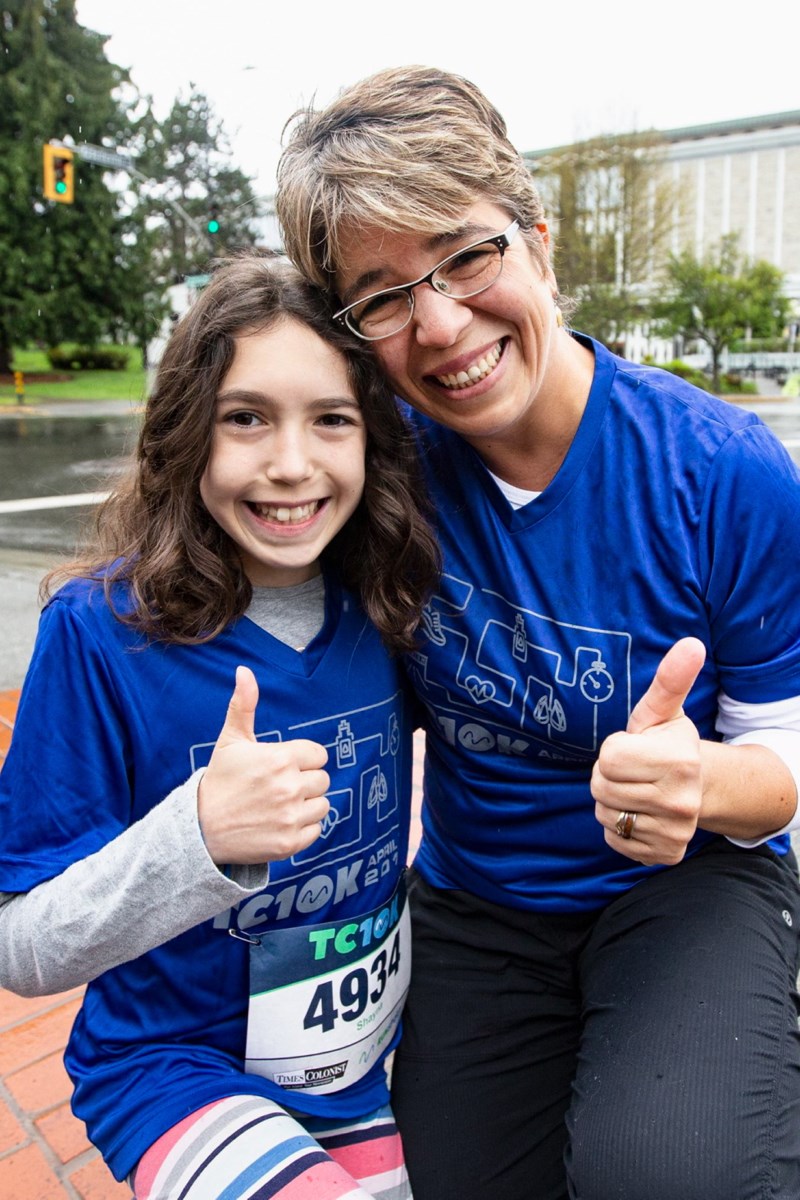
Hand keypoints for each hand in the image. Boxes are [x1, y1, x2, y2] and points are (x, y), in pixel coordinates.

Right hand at [197, 666, 329, 865]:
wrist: (200, 828)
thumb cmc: (220, 781)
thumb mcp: (231, 740)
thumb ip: (244, 705)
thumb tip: (244, 670)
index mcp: (280, 758)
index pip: (318, 755)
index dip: (302, 760)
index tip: (283, 766)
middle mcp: (289, 787)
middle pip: (323, 780)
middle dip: (304, 782)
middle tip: (278, 787)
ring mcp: (290, 817)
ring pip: (323, 805)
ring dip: (306, 805)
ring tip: (279, 805)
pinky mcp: (290, 843)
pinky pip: (316, 830)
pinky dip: (303, 828)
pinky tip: (280, 823)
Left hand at [591, 638, 705, 864]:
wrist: (699, 787)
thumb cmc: (669, 743)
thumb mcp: (664, 710)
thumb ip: (671, 679)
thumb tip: (691, 644)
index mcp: (680, 761)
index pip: (608, 758)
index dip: (614, 750)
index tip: (634, 748)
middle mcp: (681, 801)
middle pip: (601, 787)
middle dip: (608, 776)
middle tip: (633, 771)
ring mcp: (675, 831)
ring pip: (605, 815)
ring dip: (611, 802)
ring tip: (637, 790)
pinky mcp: (664, 854)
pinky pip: (614, 840)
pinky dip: (619, 828)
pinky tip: (641, 813)